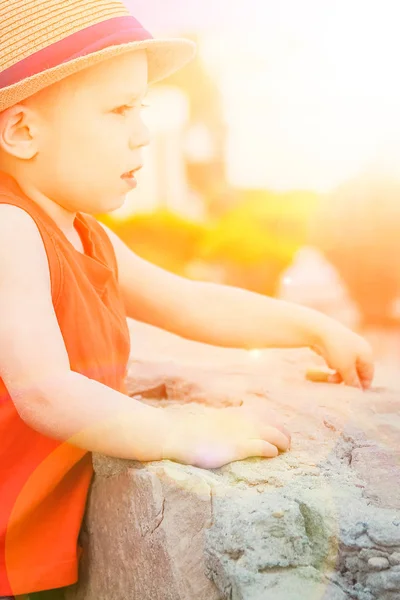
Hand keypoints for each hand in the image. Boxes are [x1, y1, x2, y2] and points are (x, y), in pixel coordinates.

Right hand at [161, 403, 290, 468]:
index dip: (275, 425)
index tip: (279, 433)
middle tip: (287, 445)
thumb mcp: (212, 422)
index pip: (265, 416)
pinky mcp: (235, 448)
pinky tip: (272, 454)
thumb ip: (224, 425)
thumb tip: (228, 432)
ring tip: (285, 450)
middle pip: (274, 425)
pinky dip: (270, 449)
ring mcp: (240, 434)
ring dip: (283, 442)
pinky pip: (261, 447)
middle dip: (284, 434)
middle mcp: (241, 421)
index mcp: (236, 414)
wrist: (175, 434)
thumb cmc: (189, 431)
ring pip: (273, 435)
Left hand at [312, 323, 373, 388]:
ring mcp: (347, 346)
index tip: (354, 395)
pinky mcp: (335, 345)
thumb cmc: (336, 350)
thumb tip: (357, 389)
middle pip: (356, 371)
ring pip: (345, 367)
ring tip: (329, 378)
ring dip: (338, 374)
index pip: (369, 374)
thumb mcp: (345, 368)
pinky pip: (336, 360)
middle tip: (338, 387)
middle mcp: (359, 349)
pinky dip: (333, 364)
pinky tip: (327, 361)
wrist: (319, 330)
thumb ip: (352, 380)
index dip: (362, 385)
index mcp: (366, 354)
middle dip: (347, 380)